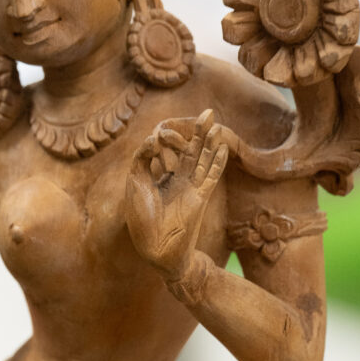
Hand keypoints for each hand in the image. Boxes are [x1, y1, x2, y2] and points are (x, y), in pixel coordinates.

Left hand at [126, 108, 228, 279]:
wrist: (157, 248)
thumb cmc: (142, 220)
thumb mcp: (136, 185)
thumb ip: (142, 159)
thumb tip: (151, 137)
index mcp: (161, 178)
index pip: (169, 151)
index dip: (168, 139)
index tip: (161, 131)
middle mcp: (178, 180)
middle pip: (192, 150)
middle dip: (199, 132)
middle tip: (208, 112)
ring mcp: (191, 187)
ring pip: (203, 158)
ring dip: (210, 141)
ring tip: (216, 123)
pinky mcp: (201, 196)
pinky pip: (211, 175)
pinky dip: (217, 161)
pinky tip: (223, 146)